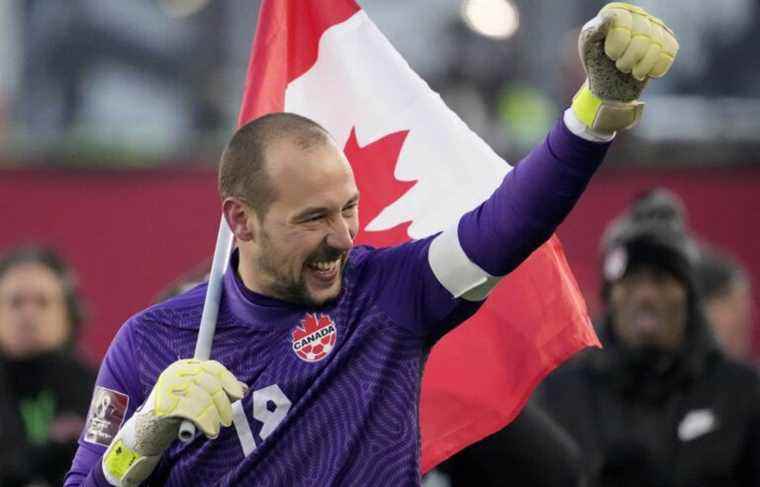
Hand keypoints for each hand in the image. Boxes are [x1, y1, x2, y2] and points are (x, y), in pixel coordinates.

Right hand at [101, 359, 246, 485]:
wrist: (145, 432)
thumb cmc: (176, 414)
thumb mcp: (197, 398)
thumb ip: (217, 391)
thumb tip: (244, 389)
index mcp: (184, 367)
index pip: (212, 367)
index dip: (228, 381)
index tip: (239, 394)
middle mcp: (175, 373)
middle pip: (210, 383)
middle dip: (223, 403)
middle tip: (228, 419)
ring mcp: (168, 387)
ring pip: (203, 399)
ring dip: (214, 416)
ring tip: (216, 428)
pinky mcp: (164, 403)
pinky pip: (193, 411)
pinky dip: (205, 422)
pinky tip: (209, 430)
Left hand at [572, 3, 678, 133]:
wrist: (610, 84)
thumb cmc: (597, 62)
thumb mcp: (589, 48)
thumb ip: (594, 32)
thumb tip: (609, 17)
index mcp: (617, 12)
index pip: (623, 21)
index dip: (618, 44)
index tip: (611, 55)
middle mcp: (638, 15)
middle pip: (642, 36)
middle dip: (628, 60)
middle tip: (619, 66)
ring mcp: (655, 27)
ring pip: (657, 46)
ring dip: (640, 67)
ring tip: (630, 70)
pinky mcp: (667, 41)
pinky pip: (668, 53)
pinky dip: (654, 69)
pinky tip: (644, 71)